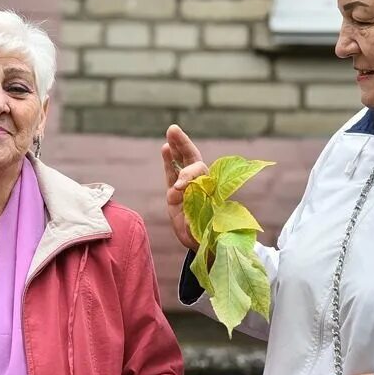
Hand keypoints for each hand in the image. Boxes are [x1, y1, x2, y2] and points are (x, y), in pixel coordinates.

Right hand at [161, 124, 208, 250]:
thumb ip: (194, 219)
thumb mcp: (203, 229)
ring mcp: (187, 188)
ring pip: (182, 162)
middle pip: (193, 159)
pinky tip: (165, 147)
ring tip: (171, 131)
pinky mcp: (175, 193)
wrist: (204, 244)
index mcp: (209, 191)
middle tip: (173, 130)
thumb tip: (181, 204)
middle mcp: (199, 185)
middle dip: (183, 145)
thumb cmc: (208, 236)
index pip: (199, 174)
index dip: (188, 175)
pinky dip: (168, 161)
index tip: (179, 187)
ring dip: (176, 146)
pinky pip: (171, 173)